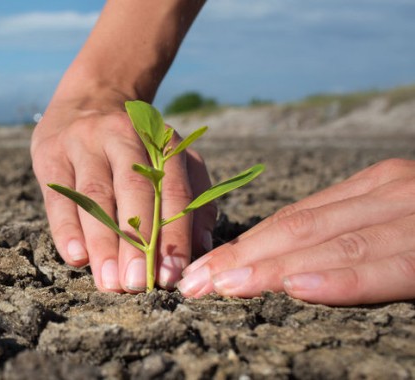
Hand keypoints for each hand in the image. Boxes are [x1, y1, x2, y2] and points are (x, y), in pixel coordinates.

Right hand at [31, 98, 215, 291]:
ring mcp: (82, 143)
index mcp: (158, 140)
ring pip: (94, 197)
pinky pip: (59, 196)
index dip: (172, 235)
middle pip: (132, 192)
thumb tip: (202, 247)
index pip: (171, 190)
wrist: (87, 100)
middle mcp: (121, 136)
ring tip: (109, 282)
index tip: (171, 276)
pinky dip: (67, 229)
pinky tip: (76, 257)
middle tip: (137, 284)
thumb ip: (193, 198)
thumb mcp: (170, 159)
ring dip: (103, 244)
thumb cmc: (135, 147)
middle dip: (136, 243)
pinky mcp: (50, 155)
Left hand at [178, 158, 414, 304]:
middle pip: (299, 229)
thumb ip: (345, 229)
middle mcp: (386, 194)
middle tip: (193, 284)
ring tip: (222, 286)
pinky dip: (339, 279)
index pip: (293, 218)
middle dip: (239, 258)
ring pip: (330, 245)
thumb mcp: (391, 217)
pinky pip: (385, 267)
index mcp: (371, 186)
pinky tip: (296, 289)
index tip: (199, 269)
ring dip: (270, 268)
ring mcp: (412, 217)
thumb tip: (283, 262)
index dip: (242, 246)